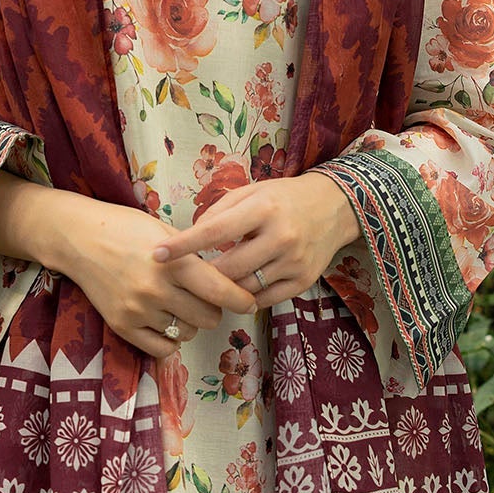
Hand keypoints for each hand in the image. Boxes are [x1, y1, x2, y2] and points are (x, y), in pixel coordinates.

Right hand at [61, 195, 257, 360]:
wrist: (78, 238)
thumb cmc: (126, 229)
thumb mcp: (166, 234)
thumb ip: (194, 257)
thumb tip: (228, 280)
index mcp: (174, 262)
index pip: (221, 292)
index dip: (242, 300)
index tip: (249, 303)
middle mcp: (157, 289)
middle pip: (208, 318)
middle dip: (213, 310)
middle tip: (205, 299)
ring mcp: (138, 310)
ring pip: (187, 333)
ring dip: (190, 323)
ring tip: (178, 305)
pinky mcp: (122, 325)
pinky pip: (162, 348)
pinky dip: (170, 339)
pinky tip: (166, 322)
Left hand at [151, 173, 359, 309]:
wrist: (335, 207)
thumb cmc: (284, 198)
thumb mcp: (252, 192)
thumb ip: (219, 212)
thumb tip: (189, 236)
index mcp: (263, 209)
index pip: (215, 230)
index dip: (184, 245)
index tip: (158, 254)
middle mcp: (280, 236)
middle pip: (228, 269)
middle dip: (203, 276)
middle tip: (185, 277)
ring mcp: (294, 262)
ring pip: (245, 288)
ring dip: (223, 289)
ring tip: (211, 284)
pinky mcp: (303, 281)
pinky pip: (265, 299)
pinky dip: (247, 297)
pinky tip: (239, 288)